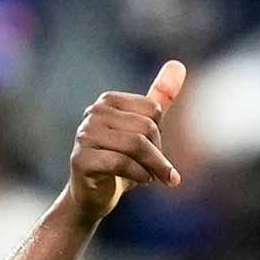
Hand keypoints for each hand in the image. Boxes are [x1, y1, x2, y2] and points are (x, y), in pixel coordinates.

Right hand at [65, 60, 186, 223]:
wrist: (94, 195)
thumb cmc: (122, 159)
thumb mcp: (145, 126)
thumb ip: (161, 96)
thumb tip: (179, 64)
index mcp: (109, 100)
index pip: (154, 110)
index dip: (159, 135)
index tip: (153, 150)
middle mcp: (93, 113)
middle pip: (147, 127)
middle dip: (157, 153)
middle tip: (153, 168)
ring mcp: (84, 136)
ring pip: (136, 145)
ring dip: (151, 166)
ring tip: (150, 177)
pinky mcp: (80, 160)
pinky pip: (122, 163)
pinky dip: (140, 175)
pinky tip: (141, 181)